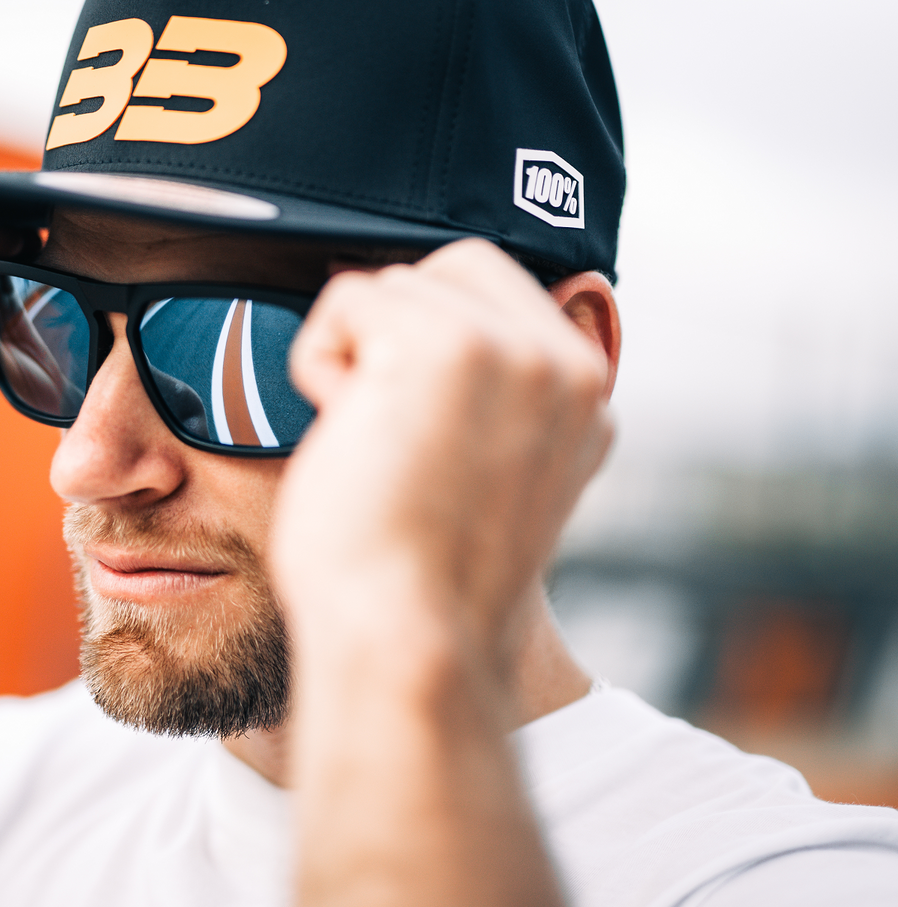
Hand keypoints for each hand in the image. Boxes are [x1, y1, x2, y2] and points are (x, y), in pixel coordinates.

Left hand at [271, 239, 612, 674]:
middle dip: (398, 330)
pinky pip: (345, 297)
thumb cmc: (421, 577)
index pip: (501, 296)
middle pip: (455, 268)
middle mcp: (565, 365)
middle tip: (388, 428)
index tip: (416, 428)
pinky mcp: (440, 344)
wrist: (406, 638)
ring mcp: (510, 349)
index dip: (432, 340)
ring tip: (372, 440)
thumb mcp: (496, 476)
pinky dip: (320, 360)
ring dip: (357, 354)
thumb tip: (447, 326)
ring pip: (396, 282)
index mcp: (585, 398)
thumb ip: (502, 401)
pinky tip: (344, 429)